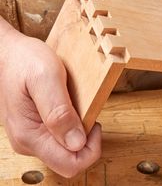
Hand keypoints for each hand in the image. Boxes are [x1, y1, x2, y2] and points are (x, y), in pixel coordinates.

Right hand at [0, 17, 100, 176]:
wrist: (10, 54)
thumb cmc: (25, 61)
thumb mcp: (46, 78)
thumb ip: (59, 112)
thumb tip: (76, 143)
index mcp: (30, 134)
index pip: (69, 164)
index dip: (90, 149)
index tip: (94, 123)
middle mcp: (29, 140)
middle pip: (69, 158)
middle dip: (86, 140)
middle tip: (88, 112)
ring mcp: (32, 134)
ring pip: (66, 148)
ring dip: (79, 131)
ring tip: (78, 107)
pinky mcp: (36, 127)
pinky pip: (60, 136)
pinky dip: (72, 125)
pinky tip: (72, 107)